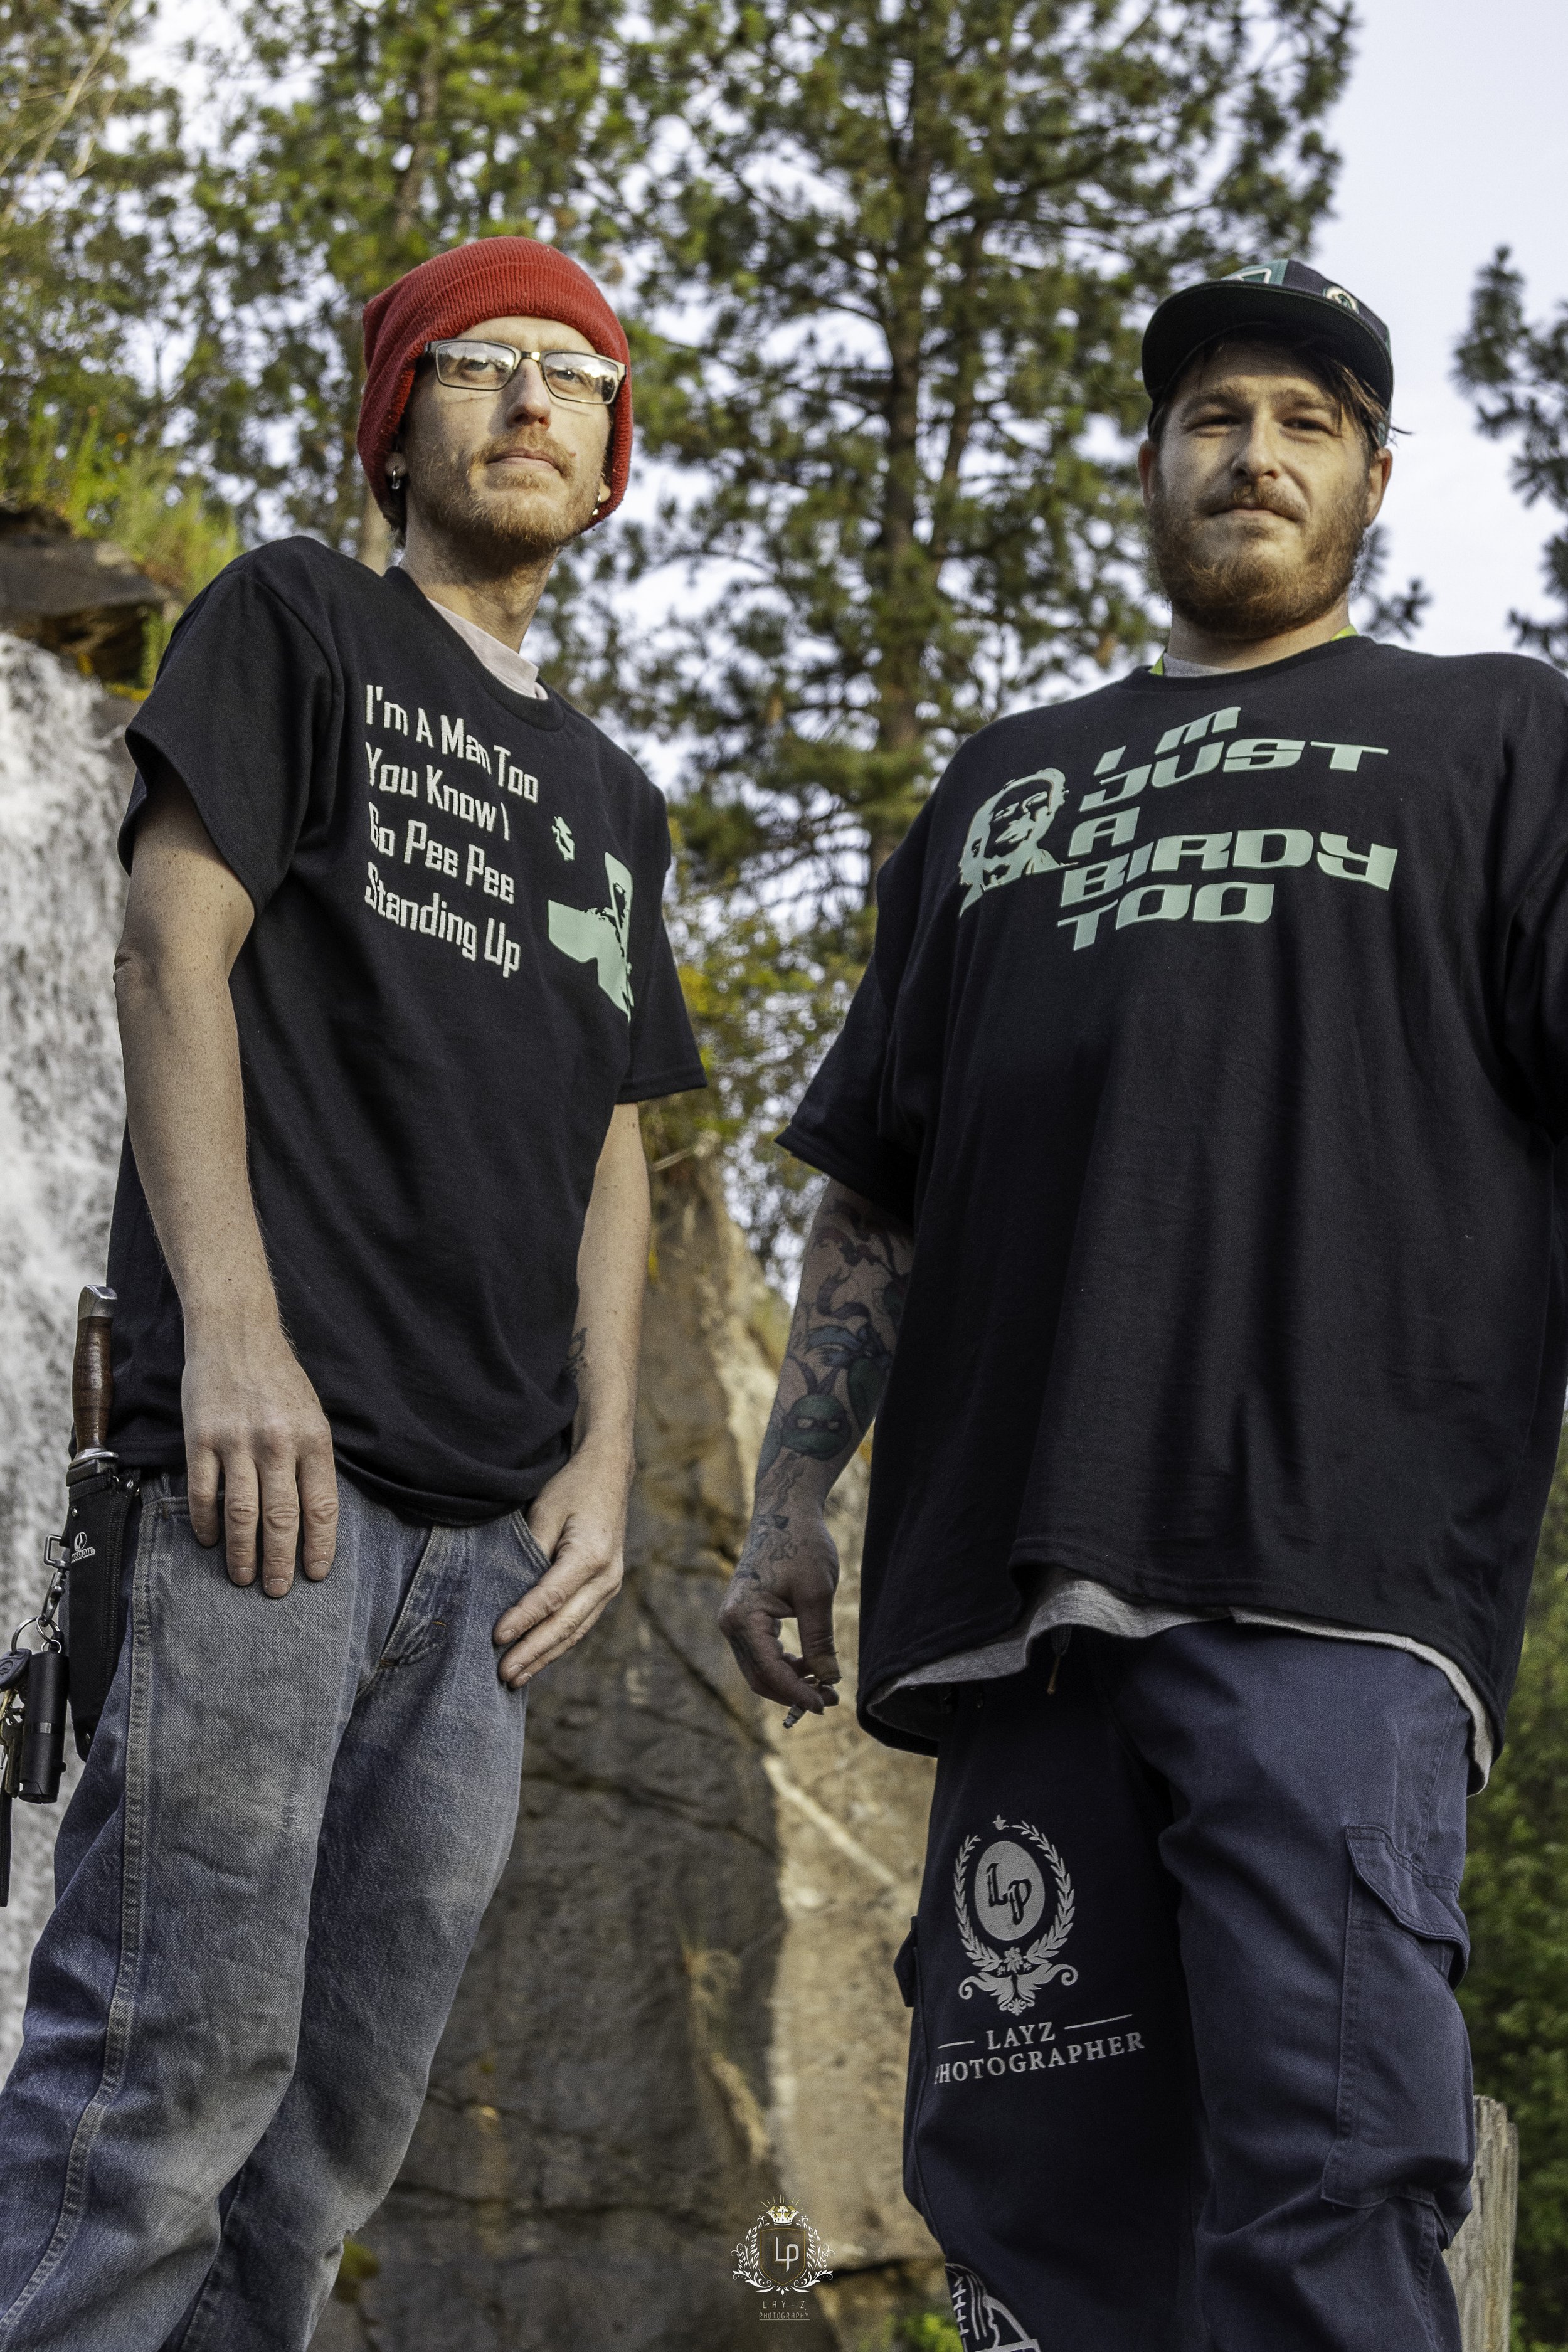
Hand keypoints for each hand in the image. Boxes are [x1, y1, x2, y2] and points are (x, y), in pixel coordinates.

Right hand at [182, 1314, 337, 1596]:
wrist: (235, 1333)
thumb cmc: (278, 1378)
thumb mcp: (312, 1414)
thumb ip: (312, 1460)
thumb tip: (313, 1516)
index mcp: (313, 1439)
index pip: (321, 1506)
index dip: (319, 1546)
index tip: (315, 1574)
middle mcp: (277, 1443)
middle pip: (281, 1519)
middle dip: (280, 1562)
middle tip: (276, 1590)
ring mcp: (237, 1442)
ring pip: (241, 1514)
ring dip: (242, 1553)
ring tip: (243, 1578)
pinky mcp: (201, 1438)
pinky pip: (203, 1493)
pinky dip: (205, 1523)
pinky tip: (209, 1541)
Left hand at [493, 1440, 629, 1686]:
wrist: (609, 1472)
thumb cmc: (572, 1487)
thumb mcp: (546, 1511)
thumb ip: (531, 1551)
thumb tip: (513, 1592)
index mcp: (591, 1554)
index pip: (551, 1598)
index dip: (522, 1620)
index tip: (496, 1638)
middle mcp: (607, 1576)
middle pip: (566, 1624)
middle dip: (533, 1652)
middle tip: (504, 1675)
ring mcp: (611, 1584)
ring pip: (576, 1630)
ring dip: (545, 1655)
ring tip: (516, 1678)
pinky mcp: (607, 1587)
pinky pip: (581, 1622)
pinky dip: (559, 1642)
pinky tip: (539, 1657)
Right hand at [718, 1506, 841, 1714]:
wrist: (784, 1511)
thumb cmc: (800, 1545)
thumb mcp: (816, 1594)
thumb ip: (819, 1640)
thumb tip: (828, 1681)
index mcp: (742, 1617)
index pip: (769, 1671)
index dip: (797, 1693)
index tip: (825, 1704)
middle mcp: (730, 1623)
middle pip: (759, 1677)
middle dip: (794, 1692)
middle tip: (830, 1700)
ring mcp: (734, 1621)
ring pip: (759, 1669)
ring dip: (790, 1682)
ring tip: (825, 1685)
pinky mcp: (744, 1617)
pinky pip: (760, 1654)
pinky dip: (784, 1666)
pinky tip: (810, 1666)